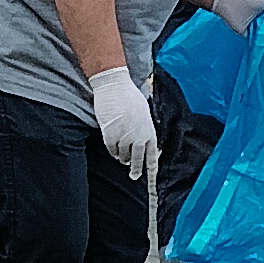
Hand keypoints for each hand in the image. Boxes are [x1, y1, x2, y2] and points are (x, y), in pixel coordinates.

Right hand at [89, 65, 158, 180]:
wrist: (114, 86)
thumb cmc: (129, 96)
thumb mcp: (143, 112)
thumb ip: (145, 128)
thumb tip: (146, 142)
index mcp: (149, 130)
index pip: (153, 154)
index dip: (152, 167)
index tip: (151, 175)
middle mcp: (138, 136)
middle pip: (138, 160)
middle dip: (136, 170)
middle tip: (134, 176)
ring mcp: (124, 137)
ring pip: (124, 156)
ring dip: (123, 158)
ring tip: (122, 157)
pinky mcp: (110, 135)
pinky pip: (112, 150)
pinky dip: (113, 152)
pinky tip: (113, 149)